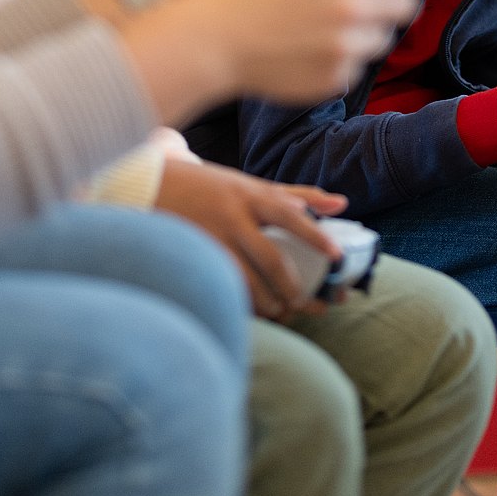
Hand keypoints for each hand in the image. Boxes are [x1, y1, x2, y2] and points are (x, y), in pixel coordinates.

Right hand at [155, 155, 344, 319]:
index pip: (289, 215)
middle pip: (270, 257)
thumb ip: (299, 194)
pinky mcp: (193, 256)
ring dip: (267, 301)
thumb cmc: (214, 186)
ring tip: (281, 311)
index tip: (336, 256)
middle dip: (291, 285)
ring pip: (246, 279)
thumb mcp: (254, 185)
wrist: (154, 184)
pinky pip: (221, 286)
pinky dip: (240, 301)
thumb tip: (342, 203)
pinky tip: (251, 310)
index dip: (315, 235)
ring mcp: (211, 238)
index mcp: (251, 194)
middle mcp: (234, 216)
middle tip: (306, 303)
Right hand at [173, 0, 466, 104]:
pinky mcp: (333, 79)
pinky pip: (356, 63)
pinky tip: (312, 40)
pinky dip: (345, 52)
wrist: (209, 42)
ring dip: (372, 23)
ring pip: (384, 36)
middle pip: (404, 3)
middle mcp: (354, 10)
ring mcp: (345, 50)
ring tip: (333, 13)